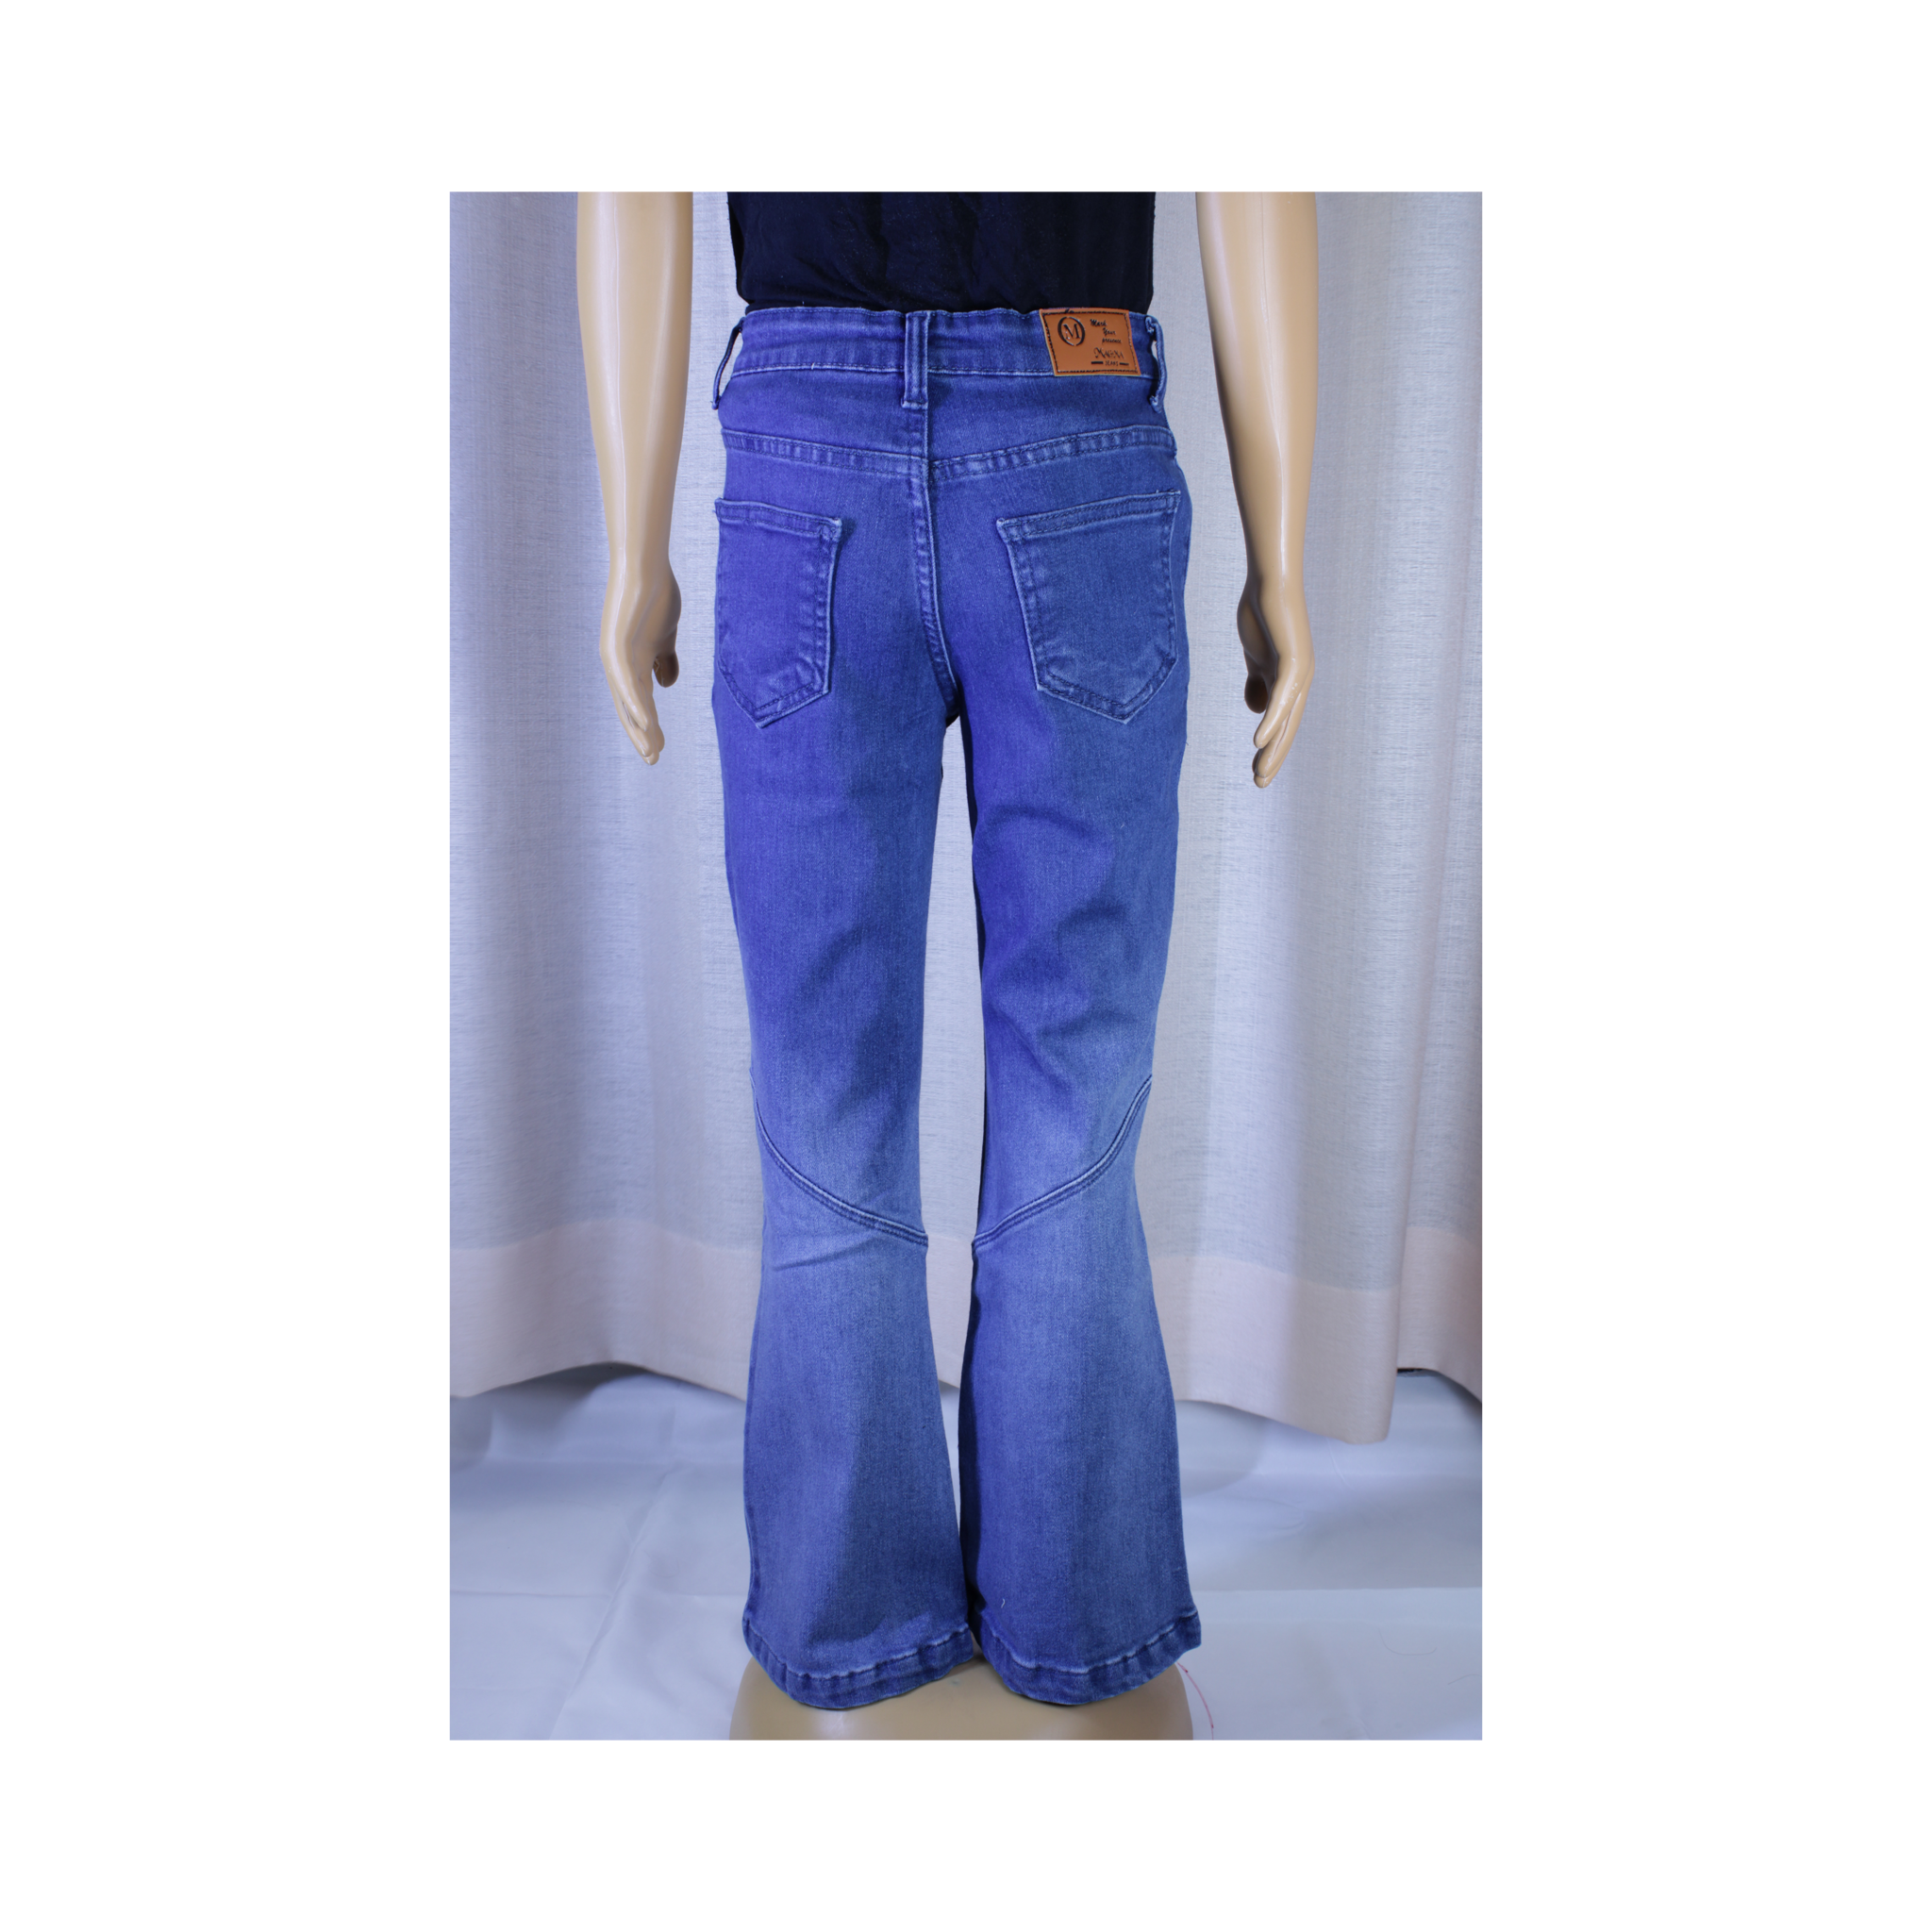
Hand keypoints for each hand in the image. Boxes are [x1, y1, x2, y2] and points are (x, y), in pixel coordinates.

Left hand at [599, 564, 681, 763]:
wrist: (645, 567)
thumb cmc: (656, 596)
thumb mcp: (666, 636)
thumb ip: (666, 660)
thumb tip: (667, 685)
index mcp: (632, 663)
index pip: (638, 703)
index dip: (648, 727)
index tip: (660, 749)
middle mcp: (618, 664)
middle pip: (629, 708)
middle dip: (642, 735)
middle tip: (653, 760)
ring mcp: (615, 656)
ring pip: (627, 700)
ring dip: (639, 727)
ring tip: (651, 750)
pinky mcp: (615, 645)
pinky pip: (625, 680)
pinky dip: (634, 702)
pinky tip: (643, 722)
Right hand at [1236, 577, 1312, 787]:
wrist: (1270, 579)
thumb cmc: (1262, 613)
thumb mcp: (1255, 656)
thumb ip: (1257, 681)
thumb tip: (1256, 708)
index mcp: (1290, 680)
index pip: (1282, 723)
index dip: (1271, 749)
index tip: (1257, 773)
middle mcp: (1300, 679)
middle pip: (1288, 727)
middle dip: (1274, 757)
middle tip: (1260, 783)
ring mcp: (1299, 670)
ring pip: (1287, 718)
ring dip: (1274, 748)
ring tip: (1261, 772)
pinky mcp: (1293, 659)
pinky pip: (1281, 696)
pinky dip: (1271, 720)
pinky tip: (1259, 741)